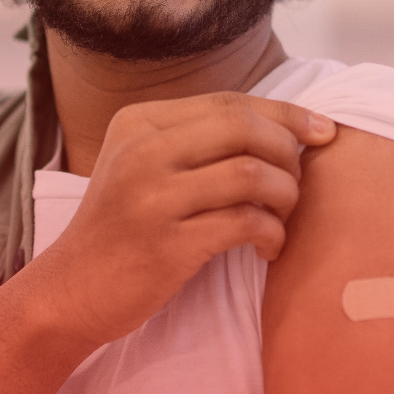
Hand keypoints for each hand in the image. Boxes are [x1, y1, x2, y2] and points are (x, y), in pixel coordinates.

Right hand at [33, 92, 336, 347]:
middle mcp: (142, 151)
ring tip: (281, 218)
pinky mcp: (167, 244)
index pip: (230, 102)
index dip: (287, 113)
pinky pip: (246, 223)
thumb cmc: (122, 229)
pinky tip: (268, 248)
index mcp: (139, 122)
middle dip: (288, 153)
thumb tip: (284, 125)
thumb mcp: (142, 167)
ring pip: (252, 174)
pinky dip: (272, 234)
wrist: (70, 291)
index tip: (324, 131)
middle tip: (295, 185)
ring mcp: (152, 197)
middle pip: (245, 128)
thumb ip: (196, 142)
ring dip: (286, 197)